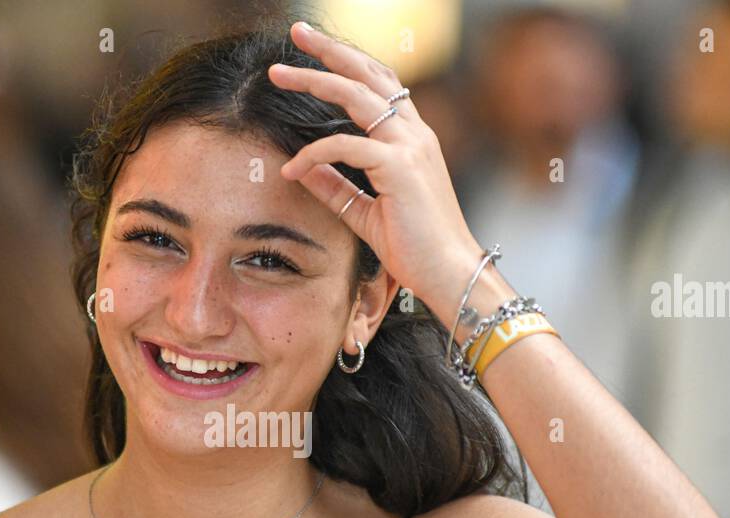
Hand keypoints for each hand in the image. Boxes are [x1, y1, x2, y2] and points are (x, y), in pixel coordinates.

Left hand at [268, 21, 510, 329]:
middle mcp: (415, 134)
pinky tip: (291, 169)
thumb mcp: (365, 213)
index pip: (380, 84)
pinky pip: (347, 147)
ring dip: (315, 80)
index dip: (348, 64)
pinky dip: (314, 153)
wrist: (450, 274)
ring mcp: (411, 147)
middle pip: (369, 75)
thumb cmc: (415, 248)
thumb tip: (300, 168)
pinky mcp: (401, 168)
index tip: (313, 51)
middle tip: (297, 31)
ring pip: (358, 97)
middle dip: (330, 50)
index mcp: (412, 139)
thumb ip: (335, 188)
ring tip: (279, 74)